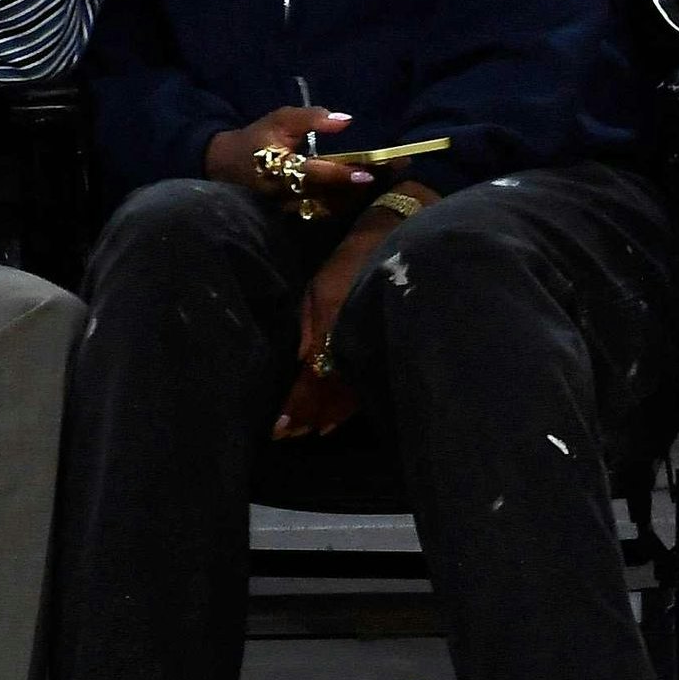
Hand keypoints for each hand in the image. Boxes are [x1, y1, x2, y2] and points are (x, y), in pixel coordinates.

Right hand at [205, 106, 379, 213]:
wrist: (227, 166)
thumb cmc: (257, 138)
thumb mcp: (280, 120)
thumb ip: (311, 119)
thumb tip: (346, 120)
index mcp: (280, 169)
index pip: (315, 174)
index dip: (341, 174)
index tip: (368, 173)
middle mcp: (287, 193)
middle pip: (330, 194)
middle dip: (361, 185)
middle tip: (393, 173)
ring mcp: (291, 208)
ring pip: (331, 206)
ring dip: (359, 195)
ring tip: (389, 180)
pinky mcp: (295, 215)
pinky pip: (325, 211)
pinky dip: (348, 201)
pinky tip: (369, 189)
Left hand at [276, 197, 416, 439]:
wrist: (400, 244)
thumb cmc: (351, 260)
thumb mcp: (320, 287)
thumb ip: (309, 325)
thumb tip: (300, 362)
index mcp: (337, 327)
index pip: (314, 378)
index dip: (297, 405)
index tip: (278, 426)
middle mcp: (358, 345)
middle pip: (331, 395)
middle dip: (308, 417)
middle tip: (285, 435)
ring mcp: (376, 351)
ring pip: (350, 398)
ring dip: (326, 417)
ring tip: (305, 432)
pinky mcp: (388, 352)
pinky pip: (366, 390)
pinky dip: (347, 409)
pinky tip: (332, 421)